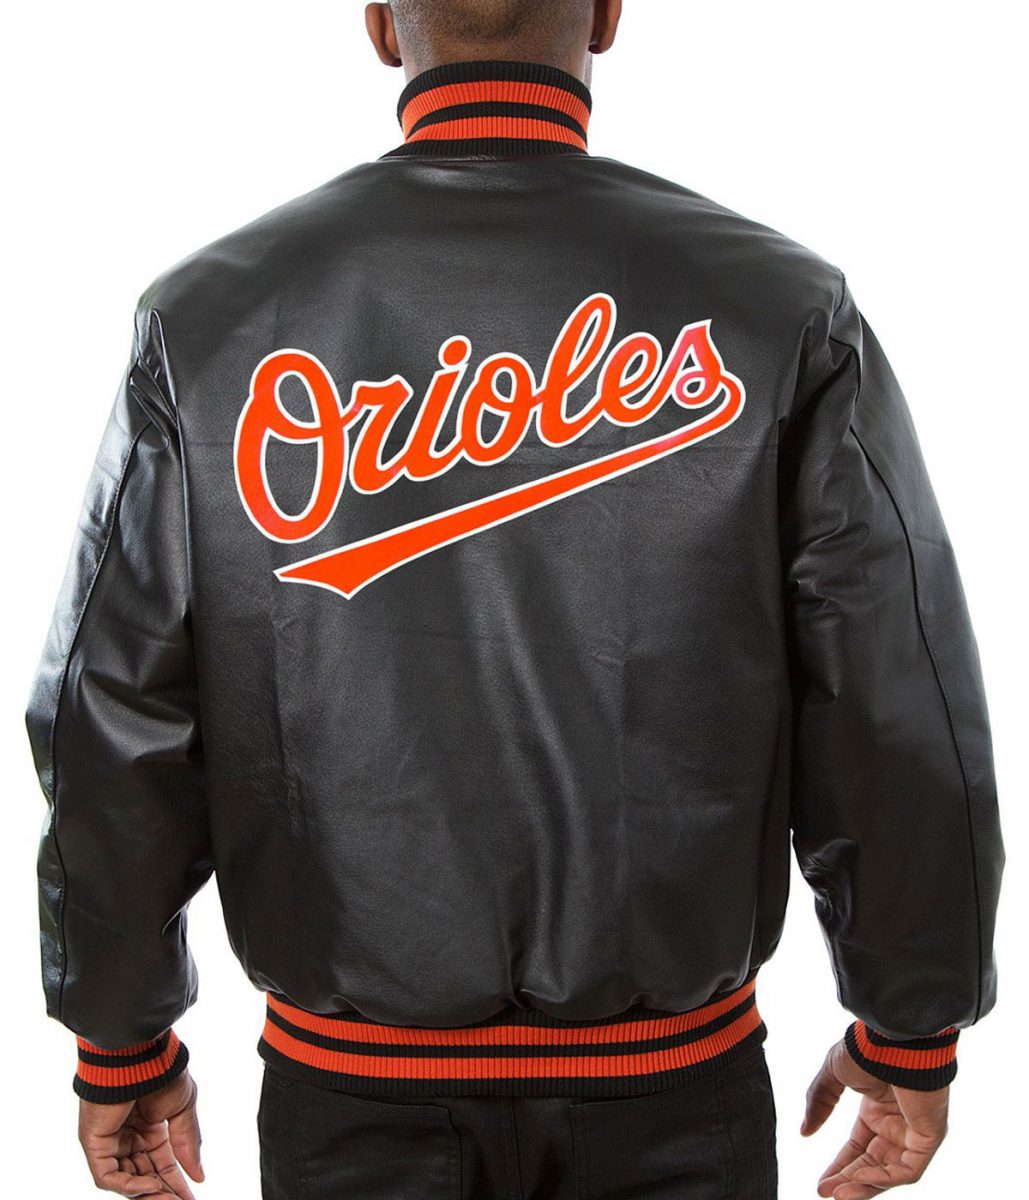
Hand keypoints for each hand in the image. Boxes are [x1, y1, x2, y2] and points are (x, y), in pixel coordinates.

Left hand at [77, 1069, 204, 1197]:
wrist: (139, 1054)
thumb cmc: (161, 1072)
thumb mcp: (183, 1109)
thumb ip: (187, 1143)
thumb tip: (199, 1175)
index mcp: (149, 1127)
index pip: (162, 1163)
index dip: (177, 1182)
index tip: (192, 1198)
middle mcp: (127, 1137)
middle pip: (145, 1176)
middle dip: (164, 1192)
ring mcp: (109, 1142)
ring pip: (126, 1181)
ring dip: (148, 1194)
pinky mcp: (94, 1144)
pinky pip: (107, 1176)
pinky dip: (129, 1186)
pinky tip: (151, 1187)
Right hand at [801, 1037, 948, 1198]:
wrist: (893, 1040)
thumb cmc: (866, 1050)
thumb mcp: (832, 1076)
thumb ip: (818, 1103)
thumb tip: (804, 1132)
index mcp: (876, 1109)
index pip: (858, 1147)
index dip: (840, 1166)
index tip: (822, 1184)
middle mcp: (896, 1124)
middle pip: (872, 1163)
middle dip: (849, 1180)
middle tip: (826, 1193)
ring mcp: (914, 1132)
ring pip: (890, 1171)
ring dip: (864, 1185)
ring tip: (839, 1195)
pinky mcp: (929, 1136)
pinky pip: (909, 1169)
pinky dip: (885, 1178)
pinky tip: (860, 1179)